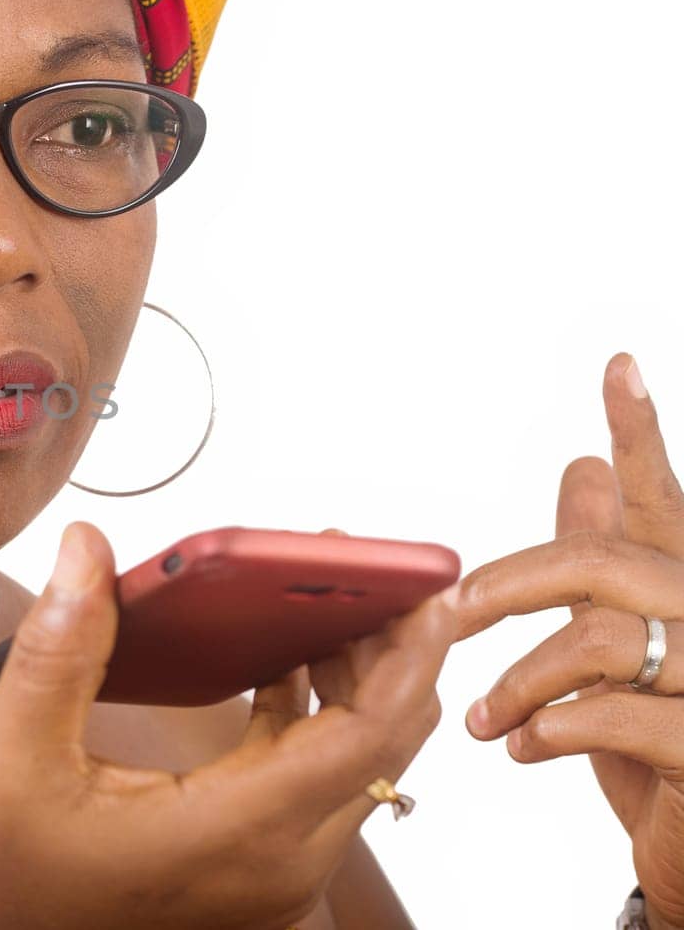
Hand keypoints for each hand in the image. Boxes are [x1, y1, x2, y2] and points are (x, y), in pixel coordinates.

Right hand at [0, 521, 458, 929]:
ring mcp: (279, 870)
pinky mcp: (264, 865)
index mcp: (239, 833)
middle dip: (392, 649)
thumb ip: (58, 650)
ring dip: (359, 679)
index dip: (409, 656)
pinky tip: (286, 661)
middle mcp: (282, 861)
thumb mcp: (16, 759)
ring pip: (360, 763)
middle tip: (373, 569)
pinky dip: (319, 714)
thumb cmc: (13, 882)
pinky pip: (322, 779)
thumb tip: (84, 551)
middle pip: (383, 744)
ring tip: (331, 599)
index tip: (426, 588)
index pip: (368, 736)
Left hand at [454, 352, 683, 926]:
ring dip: (517, 681)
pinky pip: (615, 718)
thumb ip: (599, 560)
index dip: (639, 430)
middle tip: (450, 618)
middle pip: (597, 562)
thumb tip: (581, 464)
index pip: (661, 496)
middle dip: (505, 587)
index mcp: (680, 584)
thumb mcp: (614, 649)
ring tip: (484, 721)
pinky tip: (524, 749)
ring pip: (596, 641)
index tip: (616, 363)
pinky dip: (548, 731)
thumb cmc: (648, 740)